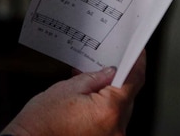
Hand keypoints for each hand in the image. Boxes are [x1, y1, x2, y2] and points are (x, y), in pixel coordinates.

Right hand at [0, 51, 146, 135]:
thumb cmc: (42, 121)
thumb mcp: (67, 88)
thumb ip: (93, 78)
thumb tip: (109, 72)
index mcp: (109, 110)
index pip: (133, 80)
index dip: (136, 62)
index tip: (137, 52)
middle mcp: (116, 129)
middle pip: (128, 96)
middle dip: (120, 79)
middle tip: (109, 63)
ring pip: (121, 110)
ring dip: (112, 95)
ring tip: (93, 84)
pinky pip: (111, 121)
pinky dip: (105, 109)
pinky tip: (91, 100)